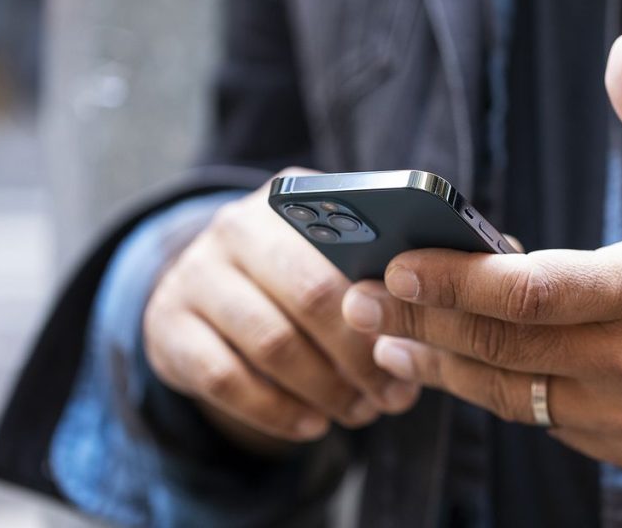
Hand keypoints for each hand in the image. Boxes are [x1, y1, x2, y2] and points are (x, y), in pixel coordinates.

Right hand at [143, 168, 418, 447]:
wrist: (206, 293)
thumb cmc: (297, 276)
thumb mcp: (332, 254)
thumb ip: (384, 265)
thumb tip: (454, 303)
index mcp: (291, 197)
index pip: (348, 243)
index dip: (387, 299)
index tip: (417, 342)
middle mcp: (236, 226)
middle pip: (311, 294)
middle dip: (361, 355)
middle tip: (393, 396)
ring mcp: (195, 274)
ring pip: (271, 343)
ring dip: (326, 389)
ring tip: (361, 412)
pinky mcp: (167, 326)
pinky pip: (226, 380)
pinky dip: (277, 411)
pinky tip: (313, 425)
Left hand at [340, 33, 621, 469]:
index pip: (534, 292)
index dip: (456, 281)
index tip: (394, 263)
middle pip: (506, 347)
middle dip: (422, 323)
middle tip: (359, 303)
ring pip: (515, 395)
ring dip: (444, 369)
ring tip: (388, 343)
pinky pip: (544, 419)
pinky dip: (495, 392)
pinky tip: (455, 367)